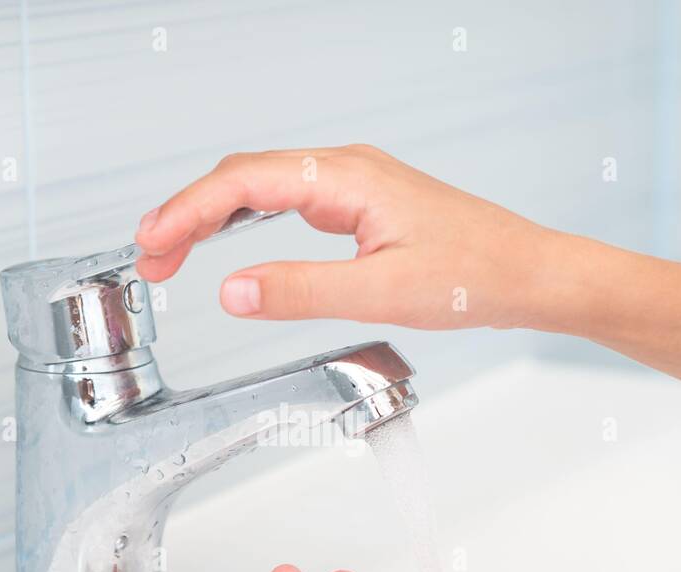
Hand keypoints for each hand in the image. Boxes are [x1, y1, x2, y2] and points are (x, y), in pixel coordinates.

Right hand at [135, 145, 572, 330]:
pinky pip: (287, 199)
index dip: (188, 212)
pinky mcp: (362, 204)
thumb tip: (232, 291)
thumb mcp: (382, 293)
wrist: (529, 275)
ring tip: (174, 252)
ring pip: (263, 186)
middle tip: (151, 257)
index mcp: (346, 178)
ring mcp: (354, 184)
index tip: (151, 244)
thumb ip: (302, 291)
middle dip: (189, 213)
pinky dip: (247, 219)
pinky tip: (233, 240)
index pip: (244, 183)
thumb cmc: (475, 276)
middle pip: (244, 177)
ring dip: (214, 216)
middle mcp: (346, 170)